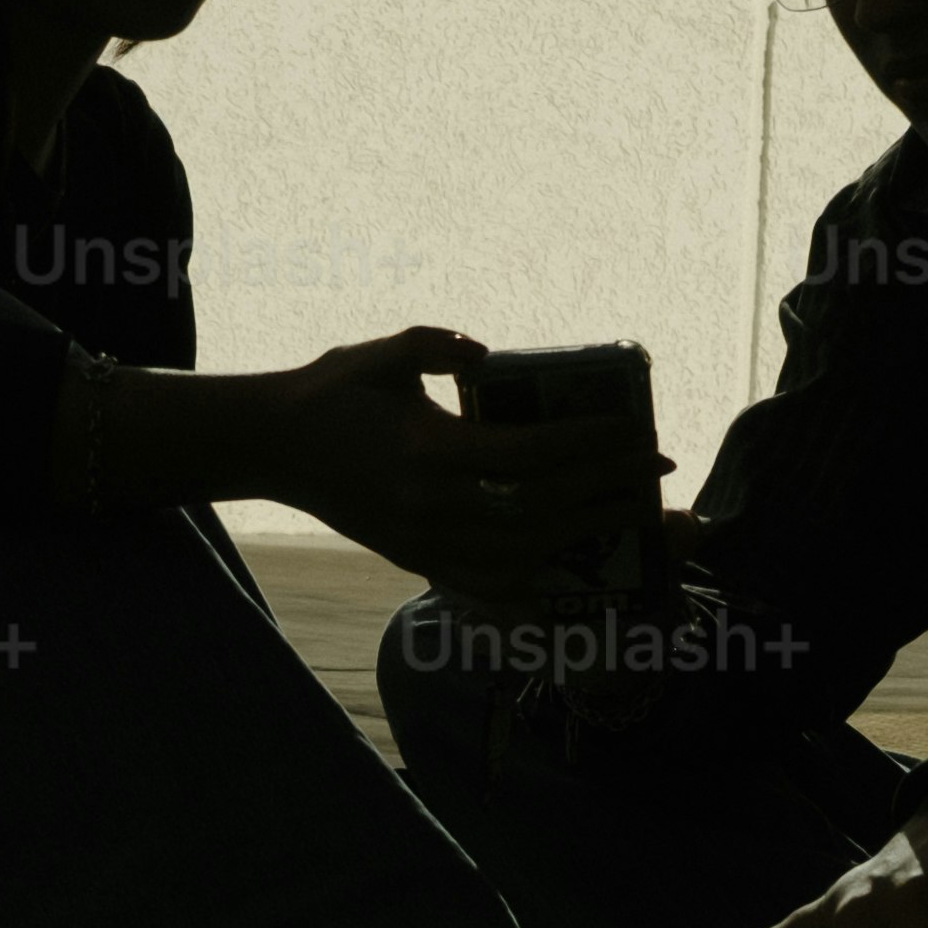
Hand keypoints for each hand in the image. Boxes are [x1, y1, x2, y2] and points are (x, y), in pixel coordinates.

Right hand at [239, 329, 656, 586]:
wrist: (271, 446)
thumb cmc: (332, 391)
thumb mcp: (384, 352)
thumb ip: (436, 344)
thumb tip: (489, 355)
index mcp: (429, 450)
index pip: (530, 455)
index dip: (590, 446)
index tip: (634, 431)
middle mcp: (431, 506)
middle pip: (541, 509)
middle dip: (607, 489)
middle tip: (655, 471)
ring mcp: (422, 541)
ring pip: (522, 555)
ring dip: (584, 536)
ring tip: (630, 515)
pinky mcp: (412, 560)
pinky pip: (482, 583)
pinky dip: (530, 579)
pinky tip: (564, 565)